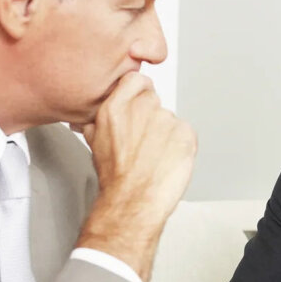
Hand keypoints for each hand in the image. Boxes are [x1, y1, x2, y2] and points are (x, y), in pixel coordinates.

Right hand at [75, 72, 196, 281]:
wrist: (133, 201)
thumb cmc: (115, 178)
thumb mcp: (94, 144)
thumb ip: (99, 122)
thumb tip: (98, 118)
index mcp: (116, 107)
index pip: (136, 80)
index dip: (140, 93)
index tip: (140, 105)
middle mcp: (142, 108)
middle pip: (155, 101)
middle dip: (153, 118)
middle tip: (147, 142)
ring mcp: (166, 120)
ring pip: (171, 120)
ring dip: (167, 135)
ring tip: (156, 157)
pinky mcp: (186, 133)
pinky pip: (186, 134)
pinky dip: (181, 146)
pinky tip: (168, 160)